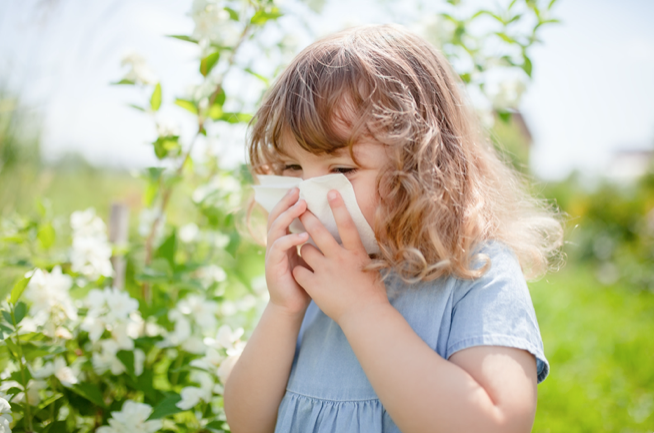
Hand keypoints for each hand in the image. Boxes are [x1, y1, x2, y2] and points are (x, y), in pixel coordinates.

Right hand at [264, 187, 311, 316]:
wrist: (293, 306)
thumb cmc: (305, 281)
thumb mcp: (311, 257)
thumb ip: (315, 242)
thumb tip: (334, 225)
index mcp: (284, 240)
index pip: (284, 215)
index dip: (290, 202)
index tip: (301, 188)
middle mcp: (275, 244)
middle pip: (276, 216)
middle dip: (286, 202)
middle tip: (298, 190)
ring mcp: (272, 255)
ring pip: (275, 228)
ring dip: (288, 215)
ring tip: (301, 206)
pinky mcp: (273, 267)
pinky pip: (278, 248)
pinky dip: (290, 240)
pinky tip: (302, 235)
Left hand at [292, 190, 389, 324]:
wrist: (365, 316)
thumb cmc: (371, 293)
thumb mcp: (371, 266)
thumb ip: (360, 252)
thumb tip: (356, 240)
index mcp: (356, 253)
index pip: (347, 225)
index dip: (339, 207)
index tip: (330, 192)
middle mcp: (340, 258)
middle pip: (319, 232)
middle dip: (307, 217)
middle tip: (300, 208)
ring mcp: (326, 271)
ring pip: (305, 250)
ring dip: (304, 249)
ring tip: (307, 253)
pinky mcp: (315, 285)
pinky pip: (299, 271)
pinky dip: (299, 271)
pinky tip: (301, 274)